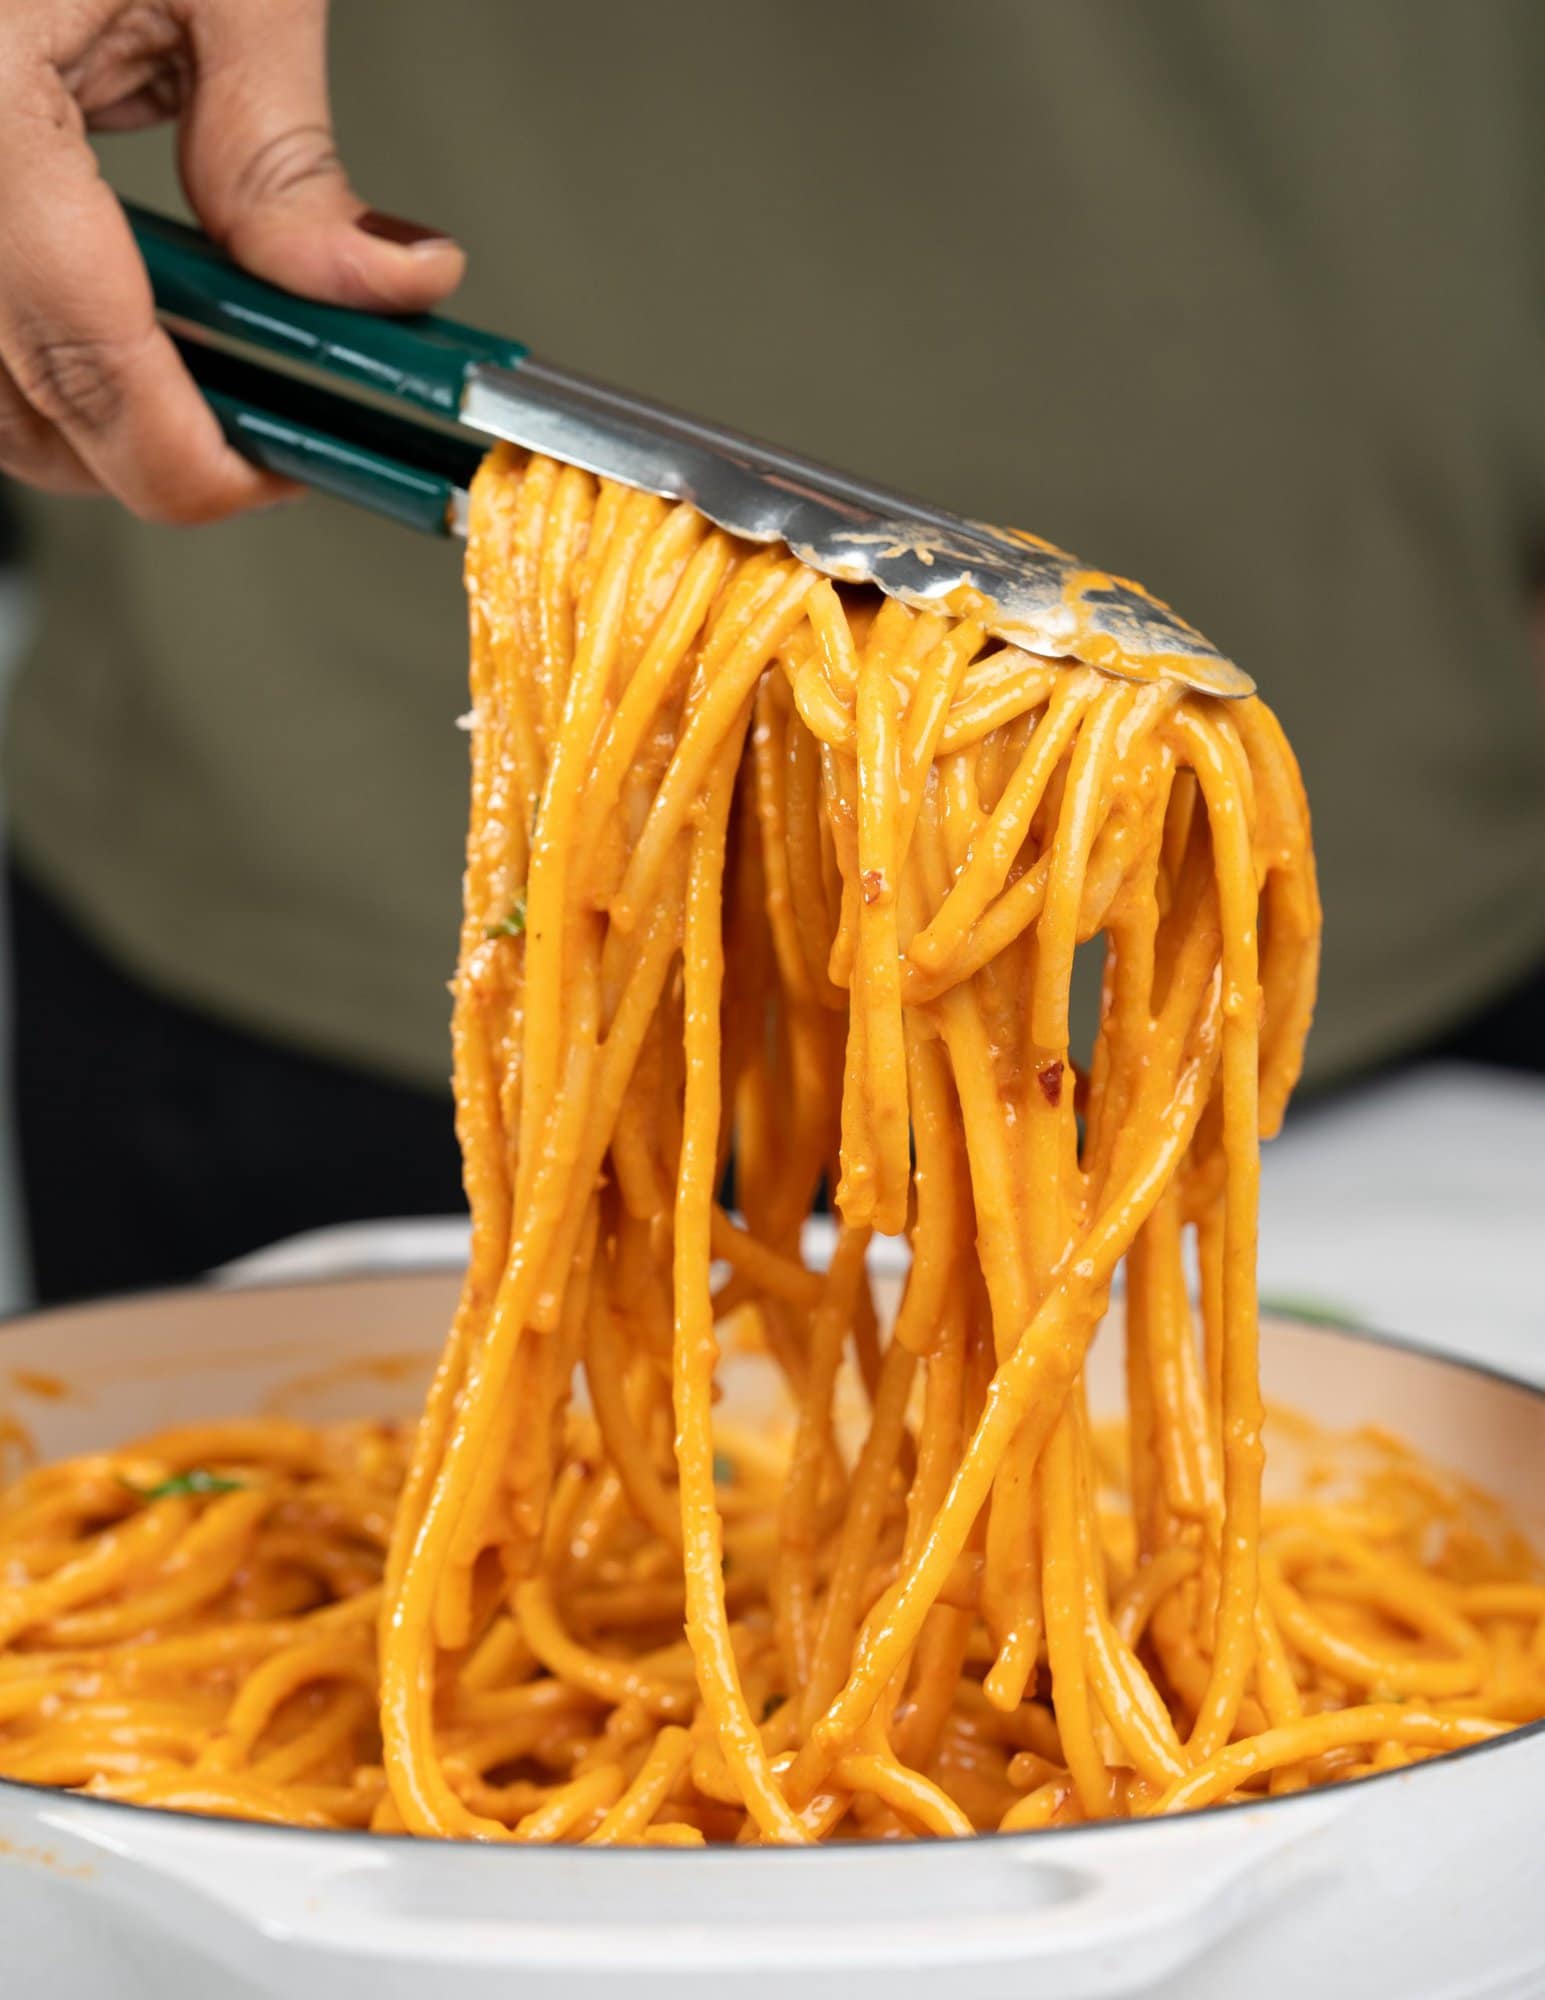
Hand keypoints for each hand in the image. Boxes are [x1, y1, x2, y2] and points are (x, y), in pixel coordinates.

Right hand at [0, 0, 464, 523]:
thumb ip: (285, 159)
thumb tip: (382, 290)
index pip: (86, 362)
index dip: (198, 459)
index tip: (284, 469)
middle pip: (29, 413)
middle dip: (160, 447)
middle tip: (267, 426)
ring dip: (98, 413)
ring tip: (201, 363)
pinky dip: (48, 351)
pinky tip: (120, 310)